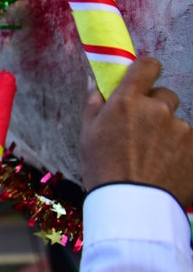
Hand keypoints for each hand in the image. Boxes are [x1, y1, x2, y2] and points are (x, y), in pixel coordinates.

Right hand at [79, 56, 192, 205]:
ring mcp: (180, 129)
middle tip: (142, 131)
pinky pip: (187, 143)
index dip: (146, 70)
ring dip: (167, 133)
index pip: (147, 66)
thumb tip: (98, 81)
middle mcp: (158, 109)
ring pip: (176, 123)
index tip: (143, 79)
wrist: (131, 205)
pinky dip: (179, 152)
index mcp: (128, 101)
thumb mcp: (87, 134)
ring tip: (153, 158)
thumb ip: (95, 103)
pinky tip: (165, 169)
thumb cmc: (103, 168)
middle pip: (165, 96)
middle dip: (156, 108)